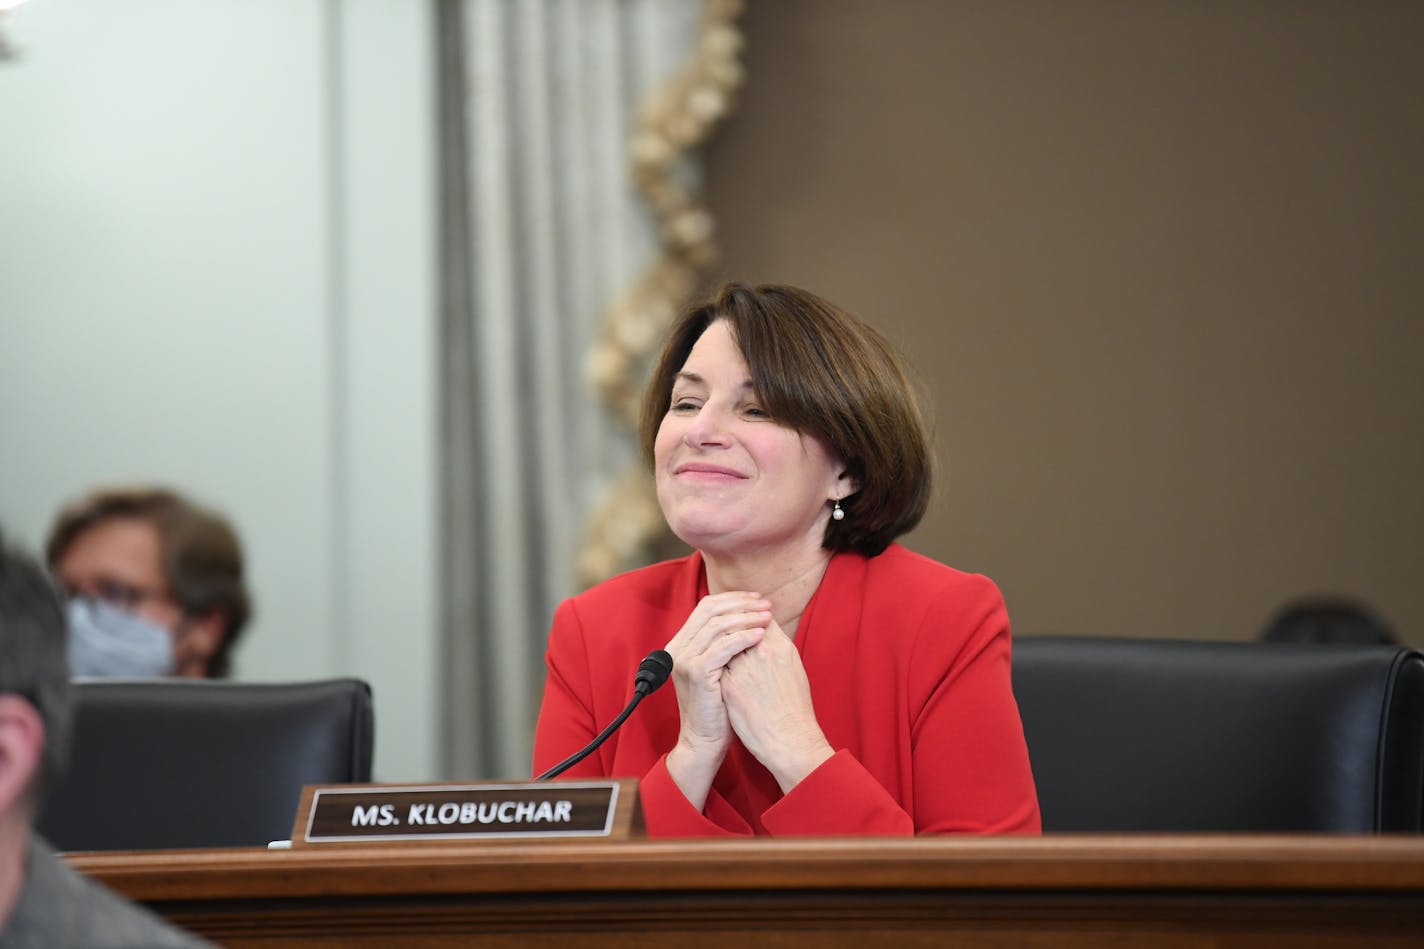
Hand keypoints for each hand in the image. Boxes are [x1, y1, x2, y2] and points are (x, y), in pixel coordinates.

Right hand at [663, 592, 769, 808]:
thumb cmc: (719, 707)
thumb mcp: (720, 668)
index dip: (734, 599)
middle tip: (766, 605)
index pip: (706, 607)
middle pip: (711, 610)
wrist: (705, 741)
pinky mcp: (696, 673)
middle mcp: (678, 648)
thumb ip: (725, 643)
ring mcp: (684, 660)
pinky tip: (761, 636)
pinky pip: (723, 646)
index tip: (758, 599)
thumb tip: (751, 615)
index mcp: (681, 644)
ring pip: (718, 625)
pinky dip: (744, 637)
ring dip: (747, 618)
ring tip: (768, 617)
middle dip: (742, 604)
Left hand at [721, 618, 833, 792]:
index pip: (760, 618)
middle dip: (732, 622)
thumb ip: (777, 647)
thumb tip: (763, 632)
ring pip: (722, 642)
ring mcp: (742, 669)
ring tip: (717, 643)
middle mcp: (760, 653)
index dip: (751, 616)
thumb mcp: (793, 669)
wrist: (789, 739)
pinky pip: (715, 663)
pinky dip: (713, 660)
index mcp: (780, 647)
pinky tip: (712, 662)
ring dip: (719, 640)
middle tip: (726, 625)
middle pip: (738, 624)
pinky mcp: (728, 686)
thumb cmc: (795, 707)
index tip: (745, 619)